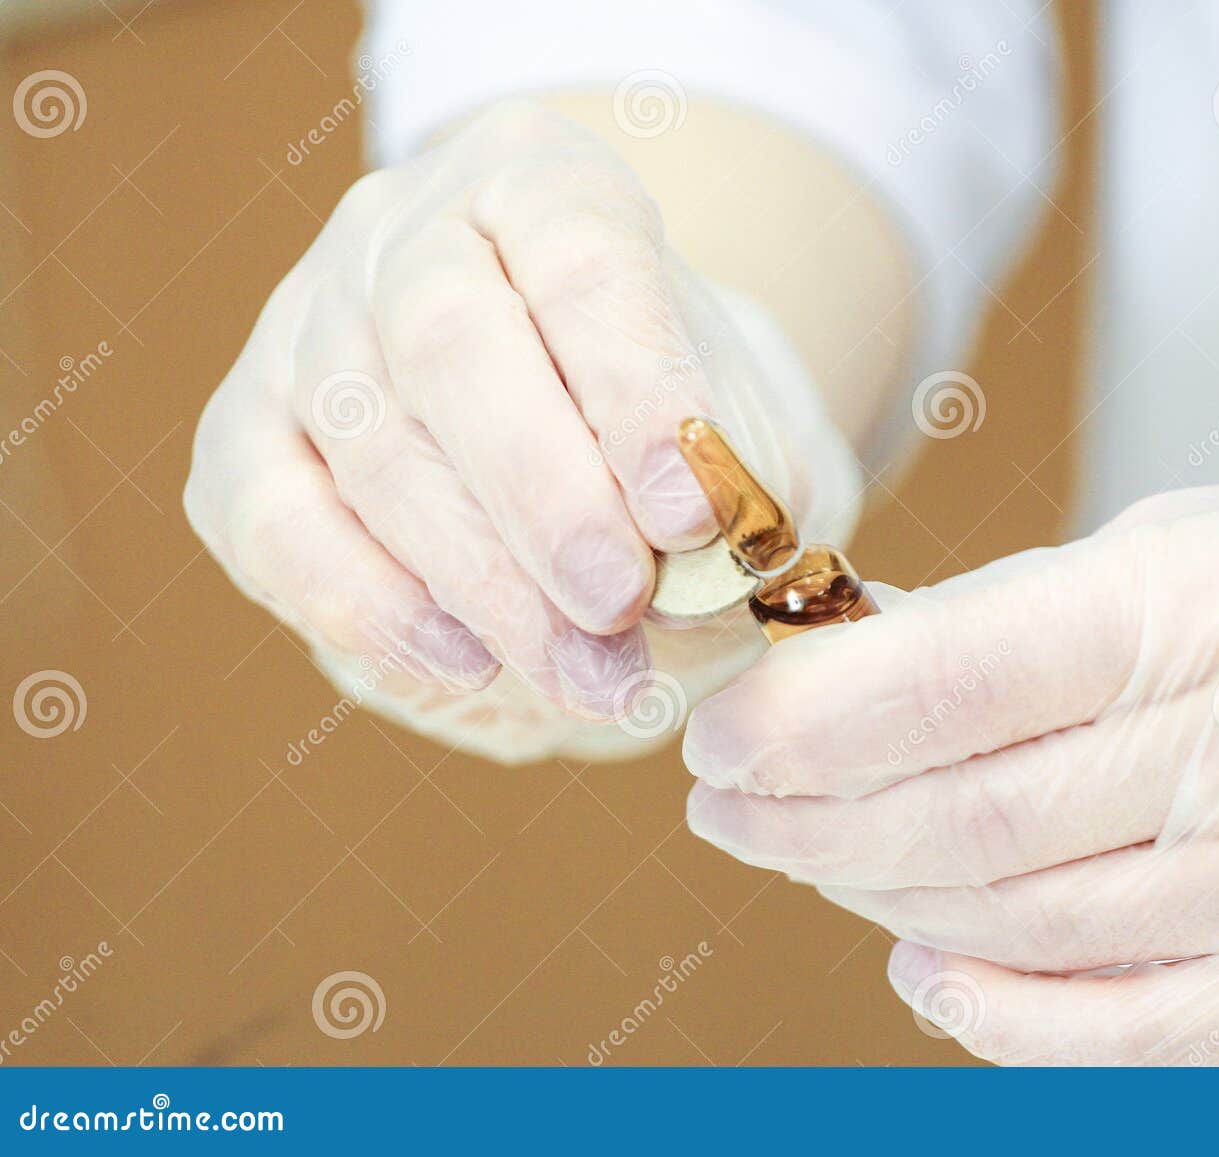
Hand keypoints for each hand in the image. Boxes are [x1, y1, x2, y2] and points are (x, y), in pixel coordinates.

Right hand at [185, 98, 855, 759]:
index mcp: (542, 180)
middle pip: (449, 340)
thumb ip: (736, 480)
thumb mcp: (739, 424)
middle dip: (543, 496)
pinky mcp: (241, 436)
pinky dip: (369, 606)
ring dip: (484, 584)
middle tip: (621, 606)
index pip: (582, 254)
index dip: (635, 388)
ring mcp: (305, 327)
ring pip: (370, 446)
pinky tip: (465, 663)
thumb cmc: (661, 419)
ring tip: (589, 678)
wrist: (567, 432)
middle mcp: (404, 230)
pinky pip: (275, 524)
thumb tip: (691, 579)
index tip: (692, 517)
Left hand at [685, 467, 1218, 1063]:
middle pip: (963, 822)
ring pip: (1018, 925)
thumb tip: (839, 686)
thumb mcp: (1192, 547)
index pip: (948, 685)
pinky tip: (917, 964)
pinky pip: (1119, 1030)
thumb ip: (1017, 625)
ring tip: (808, 859)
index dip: (802, 721)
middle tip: (728, 804)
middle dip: (806, 819)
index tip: (719, 730)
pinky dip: (992, 1008)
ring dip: (877, 899)